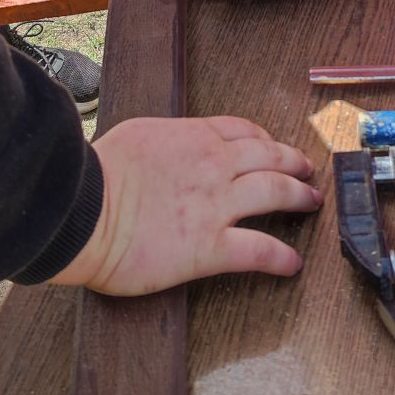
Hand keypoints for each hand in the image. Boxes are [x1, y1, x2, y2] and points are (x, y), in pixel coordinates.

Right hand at [50, 116, 321, 294]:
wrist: (82, 210)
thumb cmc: (95, 175)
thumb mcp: (134, 138)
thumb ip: (161, 143)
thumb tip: (163, 150)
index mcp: (192, 137)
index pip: (241, 130)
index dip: (264, 139)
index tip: (272, 146)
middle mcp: (213, 165)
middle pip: (269, 157)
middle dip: (294, 162)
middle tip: (307, 170)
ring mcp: (216, 206)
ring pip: (275, 192)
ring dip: (299, 196)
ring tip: (312, 202)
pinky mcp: (211, 247)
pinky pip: (259, 250)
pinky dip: (281, 257)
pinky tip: (292, 263)